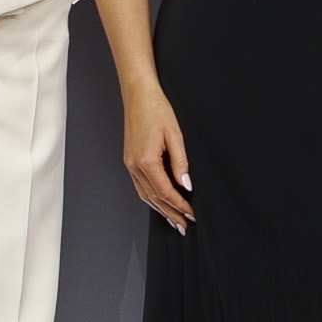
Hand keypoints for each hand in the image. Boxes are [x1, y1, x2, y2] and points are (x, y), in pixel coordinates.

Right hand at [122, 83, 193, 232]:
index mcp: (146, 160)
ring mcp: (129, 164)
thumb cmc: (157, 110)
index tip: (191, 215)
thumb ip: (181, 162)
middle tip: (184, 226)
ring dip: (160, 209)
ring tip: (174, 220)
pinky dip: (151, 198)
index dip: (180, 205)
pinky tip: (159, 203)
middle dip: (170, 214)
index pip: (166, 191)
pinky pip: (140, 186)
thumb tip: (186, 185)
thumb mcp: (175, 135)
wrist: (138, 95)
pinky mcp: (129, 160)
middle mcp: (134, 165)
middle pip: (154, 198)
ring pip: (145, 195)